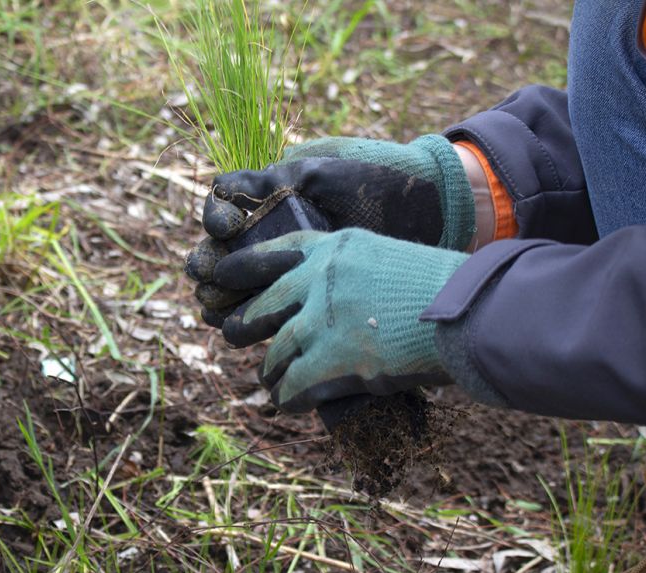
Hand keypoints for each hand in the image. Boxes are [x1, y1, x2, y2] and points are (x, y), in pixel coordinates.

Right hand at [186, 135, 474, 325]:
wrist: (434, 207)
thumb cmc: (379, 178)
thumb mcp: (323, 170)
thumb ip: (274, 179)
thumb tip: (223, 191)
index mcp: (270, 200)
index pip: (223, 211)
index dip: (216, 220)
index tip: (228, 226)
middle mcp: (273, 237)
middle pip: (220, 258)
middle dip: (211, 268)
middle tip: (213, 278)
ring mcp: (291, 271)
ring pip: (237, 293)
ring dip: (223, 302)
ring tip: (219, 309)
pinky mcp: (311, 299)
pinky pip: (272, 315)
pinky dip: (253, 324)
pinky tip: (245, 329)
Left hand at [213, 228, 467, 412]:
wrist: (469, 311)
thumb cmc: (445, 290)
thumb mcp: (391, 261)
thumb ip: (356, 276)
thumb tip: (340, 306)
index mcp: (337, 247)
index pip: (277, 251)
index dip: (244, 266)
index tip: (222, 275)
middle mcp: (322, 278)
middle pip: (265, 303)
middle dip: (247, 324)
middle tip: (235, 335)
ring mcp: (324, 318)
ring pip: (277, 350)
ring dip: (270, 369)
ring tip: (268, 380)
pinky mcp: (332, 358)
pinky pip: (294, 384)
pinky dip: (287, 398)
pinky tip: (286, 405)